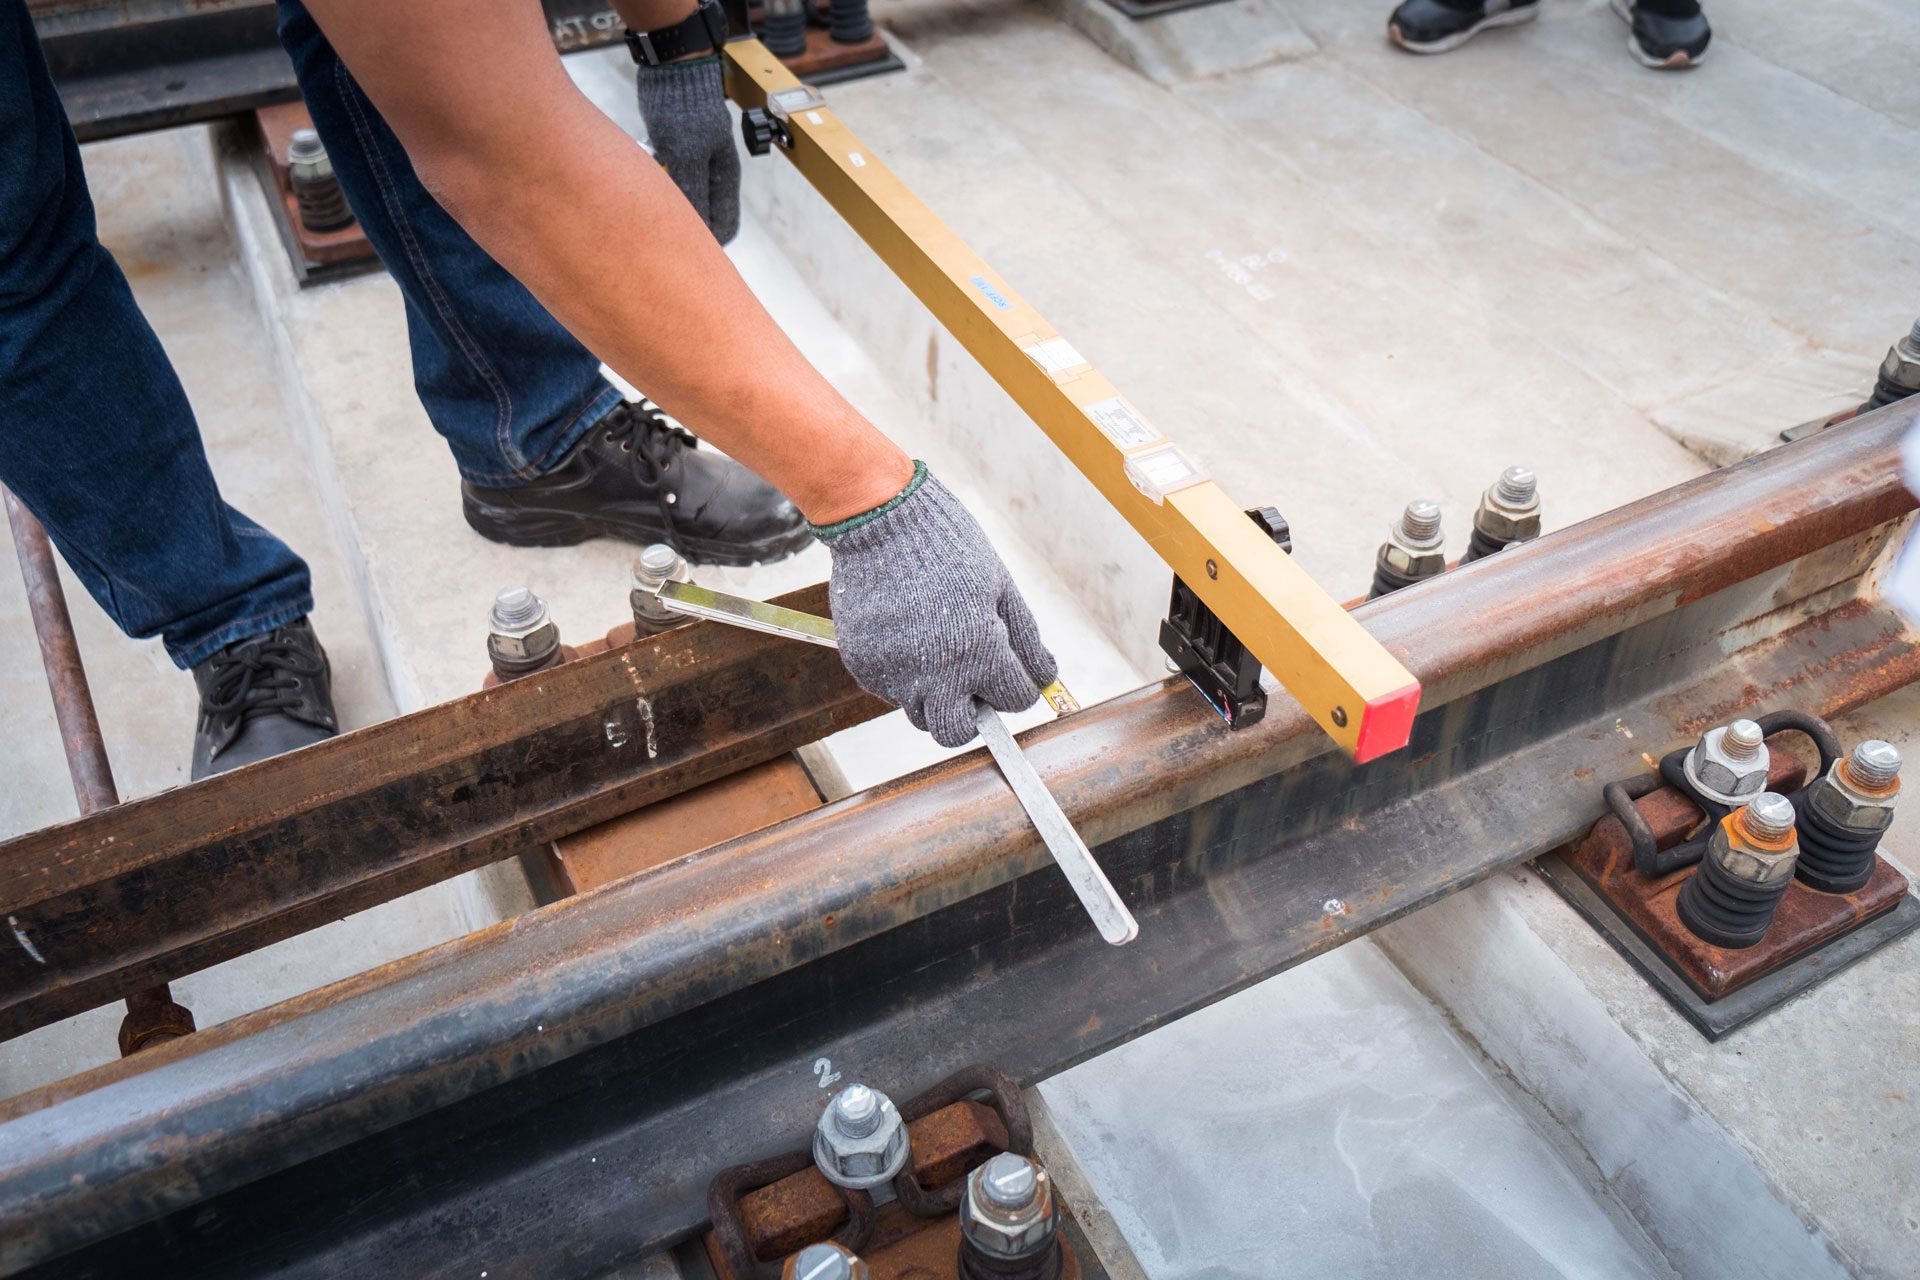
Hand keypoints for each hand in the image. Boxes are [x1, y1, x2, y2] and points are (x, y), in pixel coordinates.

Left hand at [634, 57, 739, 242]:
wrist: (672, 68)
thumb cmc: (683, 106)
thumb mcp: (686, 153)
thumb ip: (691, 192)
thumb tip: (693, 230)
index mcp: (724, 179)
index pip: (724, 229)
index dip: (706, 246)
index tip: (679, 251)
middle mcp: (712, 175)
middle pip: (701, 218)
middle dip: (682, 226)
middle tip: (654, 228)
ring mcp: (694, 164)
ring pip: (682, 200)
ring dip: (666, 203)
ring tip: (647, 195)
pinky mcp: (675, 153)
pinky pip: (667, 182)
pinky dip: (655, 184)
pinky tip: (642, 175)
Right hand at [819, 465, 1058, 747]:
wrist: (881, 518)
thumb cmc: (949, 546)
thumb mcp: (1000, 587)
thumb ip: (1025, 639)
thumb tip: (1045, 677)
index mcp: (979, 653)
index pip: (1014, 700)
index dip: (1018, 686)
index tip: (1010, 669)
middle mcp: (935, 674)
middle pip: (957, 732)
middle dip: (970, 714)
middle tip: (971, 682)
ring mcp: (894, 674)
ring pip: (920, 715)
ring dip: (935, 696)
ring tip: (937, 650)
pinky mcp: (862, 666)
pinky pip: (889, 690)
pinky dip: (903, 674)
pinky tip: (906, 635)